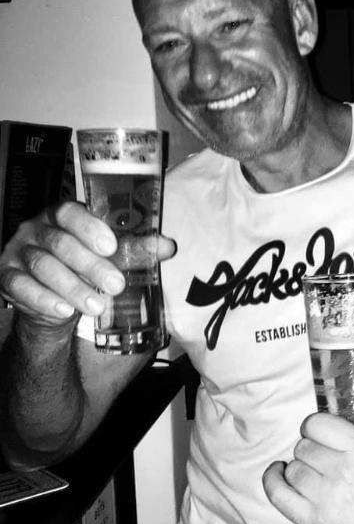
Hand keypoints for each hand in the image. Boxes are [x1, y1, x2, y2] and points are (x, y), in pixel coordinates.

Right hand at [0, 201, 175, 327]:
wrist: (55, 300)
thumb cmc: (85, 267)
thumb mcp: (110, 256)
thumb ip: (136, 249)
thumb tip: (168, 247)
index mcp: (62, 216)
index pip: (70, 212)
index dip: (88, 227)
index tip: (111, 246)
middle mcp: (37, 230)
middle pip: (60, 243)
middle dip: (90, 266)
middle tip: (116, 285)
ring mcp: (19, 253)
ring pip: (43, 266)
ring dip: (72, 287)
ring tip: (97, 306)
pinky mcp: (7, 277)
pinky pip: (20, 287)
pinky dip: (43, 300)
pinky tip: (64, 310)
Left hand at [263, 411, 353, 523]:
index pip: (319, 423)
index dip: (317, 425)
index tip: (322, 433)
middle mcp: (341, 471)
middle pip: (305, 446)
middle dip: (313, 448)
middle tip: (325, 459)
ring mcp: (324, 499)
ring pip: (294, 468)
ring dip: (301, 468)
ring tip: (314, 475)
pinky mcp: (312, 523)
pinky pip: (278, 494)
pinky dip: (272, 480)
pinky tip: (278, 473)